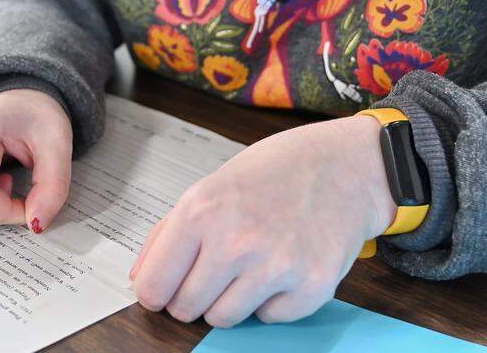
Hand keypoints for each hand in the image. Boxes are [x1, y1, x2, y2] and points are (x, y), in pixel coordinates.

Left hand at [129, 115, 394, 326]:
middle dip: (193, 295)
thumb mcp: (212, 185)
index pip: (153, 285)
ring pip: (224, 319)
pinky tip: (282, 266)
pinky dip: (271, 300)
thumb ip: (169, 232)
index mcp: (202, 211)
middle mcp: (236, 242)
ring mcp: (275, 268)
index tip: (162, 289)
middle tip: (214, 268)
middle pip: (186, 308)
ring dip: (230, 300)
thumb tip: (141, 278)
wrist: (346, 166)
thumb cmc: (277, 171)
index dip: (155, 291)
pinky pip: (268, 319)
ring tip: (249, 264)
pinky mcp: (310, 289)